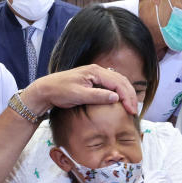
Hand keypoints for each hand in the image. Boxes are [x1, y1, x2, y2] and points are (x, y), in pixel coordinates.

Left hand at [22, 64, 137, 114]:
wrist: (47, 89)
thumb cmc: (60, 91)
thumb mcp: (78, 95)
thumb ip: (97, 96)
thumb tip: (116, 97)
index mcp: (95, 72)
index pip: (118, 83)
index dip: (127, 97)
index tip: (131, 111)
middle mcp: (98, 71)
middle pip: (122, 81)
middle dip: (130, 95)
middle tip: (134, 111)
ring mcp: (96, 75)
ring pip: (118, 82)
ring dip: (127, 93)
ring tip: (131, 107)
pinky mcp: (94, 81)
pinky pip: (112, 85)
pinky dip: (120, 93)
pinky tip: (122, 102)